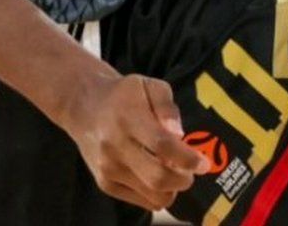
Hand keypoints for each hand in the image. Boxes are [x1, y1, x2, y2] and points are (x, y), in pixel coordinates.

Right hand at [59, 70, 205, 211]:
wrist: (84, 107)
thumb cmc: (123, 96)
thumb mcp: (148, 85)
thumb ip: (167, 107)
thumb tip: (178, 134)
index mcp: (127, 118)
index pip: (162, 145)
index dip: (188, 158)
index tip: (203, 163)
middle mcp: (114, 146)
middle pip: (158, 178)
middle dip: (184, 179)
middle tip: (191, 171)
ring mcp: (108, 168)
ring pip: (153, 196)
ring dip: (172, 189)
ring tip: (172, 171)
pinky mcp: (105, 184)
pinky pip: (142, 201)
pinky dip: (157, 193)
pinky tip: (155, 175)